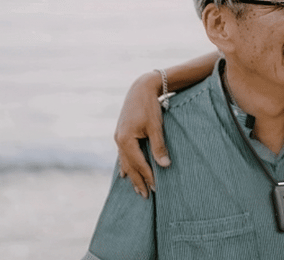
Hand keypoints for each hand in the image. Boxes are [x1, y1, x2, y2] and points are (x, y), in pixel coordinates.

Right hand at [115, 71, 170, 197]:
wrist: (141, 88)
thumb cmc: (150, 106)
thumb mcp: (156, 127)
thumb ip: (159, 147)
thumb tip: (164, 165)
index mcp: (125, 140)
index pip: (139, 164)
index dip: (148, 177)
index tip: (156, 189)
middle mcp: (119, 140)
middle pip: (129, 166)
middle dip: (138, 181)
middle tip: (145, 196)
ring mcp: (118, 137)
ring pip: (125, 161)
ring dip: (131, 175)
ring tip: (136, 188)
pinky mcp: (121, 133)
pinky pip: (123, 154)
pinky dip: (126, 164)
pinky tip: (125, 173)